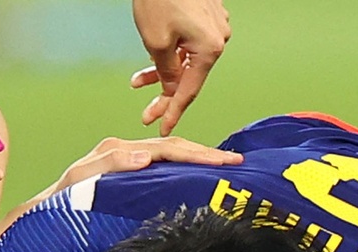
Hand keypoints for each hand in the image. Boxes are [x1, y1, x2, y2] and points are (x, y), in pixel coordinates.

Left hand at [48, 135, 241, 194]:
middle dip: (206, 154)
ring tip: (227, 166)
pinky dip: (185, 172)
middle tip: (236, 161)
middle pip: (174, 149)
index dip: (197, 153)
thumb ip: (109, 165)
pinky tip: (201, 179)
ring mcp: (128, 165)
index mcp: (118, 149)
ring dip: (200, 161)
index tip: (224, 161)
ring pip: (172, 159)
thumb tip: (144, 155)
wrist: (43, 218)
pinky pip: (163, 172)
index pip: (166, 148)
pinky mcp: (130, 180)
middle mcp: (125, 153)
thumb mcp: (80, 181)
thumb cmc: (59, 203)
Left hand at [130, 0, 230, 135]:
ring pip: (187, 60)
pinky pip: (188, 44)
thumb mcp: (156, 42)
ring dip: (163, 71)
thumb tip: (172, 90)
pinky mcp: (207, 17)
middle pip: (189, 76)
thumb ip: (166, 72)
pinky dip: (172, 53)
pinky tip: (154, 57)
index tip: (163, 128)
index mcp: (210, 49)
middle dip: (164, 93)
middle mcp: (218, 39)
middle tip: (147, 112)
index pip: (189, 91)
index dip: (173, 112)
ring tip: (139, 80)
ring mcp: (214, 27)